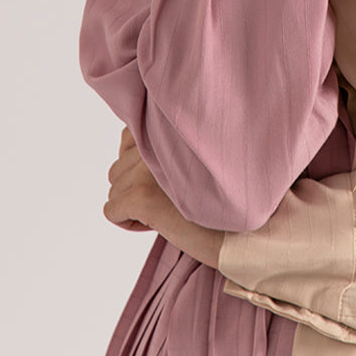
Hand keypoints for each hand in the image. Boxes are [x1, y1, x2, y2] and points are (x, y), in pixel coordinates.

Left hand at [104, 127, 223, 269]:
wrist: (244, 229)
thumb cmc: (223, 196)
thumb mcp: (195, 158)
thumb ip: (166, 145)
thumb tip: (129, 149)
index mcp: (170, 126)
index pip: (129, 136)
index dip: (141, 163)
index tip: (165, 180)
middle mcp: (157, 139)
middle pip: (118, 169)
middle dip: (136, 188)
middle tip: (170, 199)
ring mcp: (147, 167)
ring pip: (114, 190)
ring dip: (133, 205)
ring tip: (167, 209)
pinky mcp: (142, 195)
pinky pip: (111, 211)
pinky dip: (128, 222)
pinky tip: (157, 223)